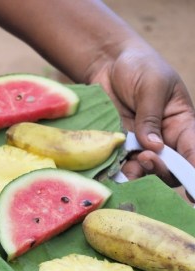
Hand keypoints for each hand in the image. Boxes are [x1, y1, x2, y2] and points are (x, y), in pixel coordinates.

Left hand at [89, 45, 194, 189]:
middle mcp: (163, 140)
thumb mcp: (152, 86)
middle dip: (160, 170)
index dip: (194, 169)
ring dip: (137, 175)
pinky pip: (118, 165)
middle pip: (169, 169)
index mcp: (181, 124)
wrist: (106, 63)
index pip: (193, 151)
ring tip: (128, 164)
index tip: (193, 185)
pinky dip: (115, 172)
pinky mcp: (116, 146)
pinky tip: (108, 171)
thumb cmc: (139, 67)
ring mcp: (138, 145)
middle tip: (145, 157)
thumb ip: (152, 116)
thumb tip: (154, 147)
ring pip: (143, 172)